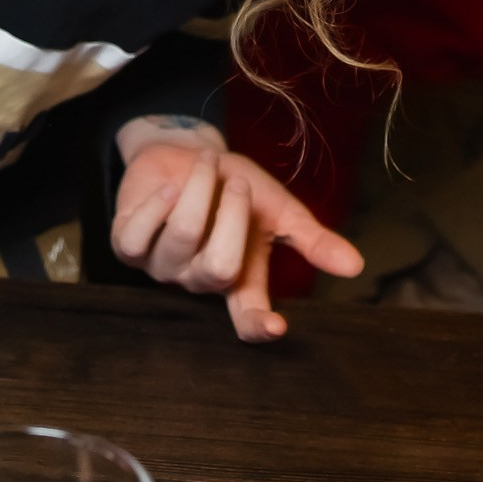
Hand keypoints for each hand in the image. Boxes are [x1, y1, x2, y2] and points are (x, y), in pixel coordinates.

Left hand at [111, 117, 362, 340]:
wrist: (185, 153)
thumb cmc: (232, 186)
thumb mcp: (275, 208)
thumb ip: (310, 238)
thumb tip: (355, 265)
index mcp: (238, 280)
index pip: (248, 318)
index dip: (258, 326)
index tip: (277, 328)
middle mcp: (198, 281)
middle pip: (219, 268)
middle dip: (230, 217)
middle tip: (236, 185)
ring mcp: (161, 267)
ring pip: (180, 239)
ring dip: (197, 193)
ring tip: (207, 166)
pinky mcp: (127, 246)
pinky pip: (134, 237)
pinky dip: (155, 204)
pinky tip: (168, 185)